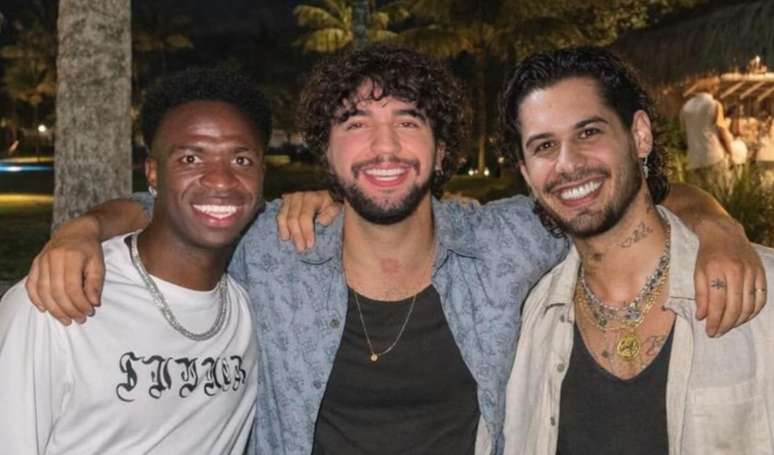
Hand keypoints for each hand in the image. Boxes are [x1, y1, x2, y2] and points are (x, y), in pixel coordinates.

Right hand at [25, 217, 104, 325]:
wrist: (75, 232)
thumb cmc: (90, 250)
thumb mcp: (98, 264)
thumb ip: (95, 284)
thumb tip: (93, 303)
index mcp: (71, 256)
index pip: (73, 287)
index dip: (80, 303)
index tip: (89, 312)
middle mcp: (53, 258)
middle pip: (57, 291)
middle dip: (68, 309)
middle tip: (79, 319)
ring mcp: (41, 261)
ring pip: (43, 291)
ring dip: (53, 309)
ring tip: (65, 320)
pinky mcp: (35, 264)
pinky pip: (31, 285)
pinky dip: (36, 299)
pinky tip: (45, 310)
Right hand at [276, 191, 339, 251]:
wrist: (323, 189)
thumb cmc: (330, 200)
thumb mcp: (336, 205)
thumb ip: (331, 212)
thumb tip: (323, 221)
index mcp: (312, 198)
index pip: (305, 217)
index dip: (306, 232)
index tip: (309, 245)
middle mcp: (298, 196)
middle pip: (292, 218)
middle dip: (296, 235)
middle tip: (300, 249)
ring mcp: (289, 198)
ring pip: (282, 216)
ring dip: (285, 231)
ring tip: (289, 242)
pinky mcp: (284, 200)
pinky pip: (279, 214)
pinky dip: (280, 226)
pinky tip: (284, 235)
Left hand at [693, 218, 766, 336]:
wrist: (724, 234)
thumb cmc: (707, 255)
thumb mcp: (697, 273)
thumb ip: (700, 295)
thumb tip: (702, 317)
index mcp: (717, 270)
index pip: (717, 303)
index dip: (713, 320)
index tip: (709, 331)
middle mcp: (736, 271)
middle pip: (734, 306)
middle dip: (726, 324)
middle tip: (718, 333)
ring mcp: (751, 272)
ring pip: (749, 305)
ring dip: (739, 321)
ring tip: (728, 326)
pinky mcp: (761, 273)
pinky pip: (761, 298)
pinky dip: (753, 311)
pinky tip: (744, 317)